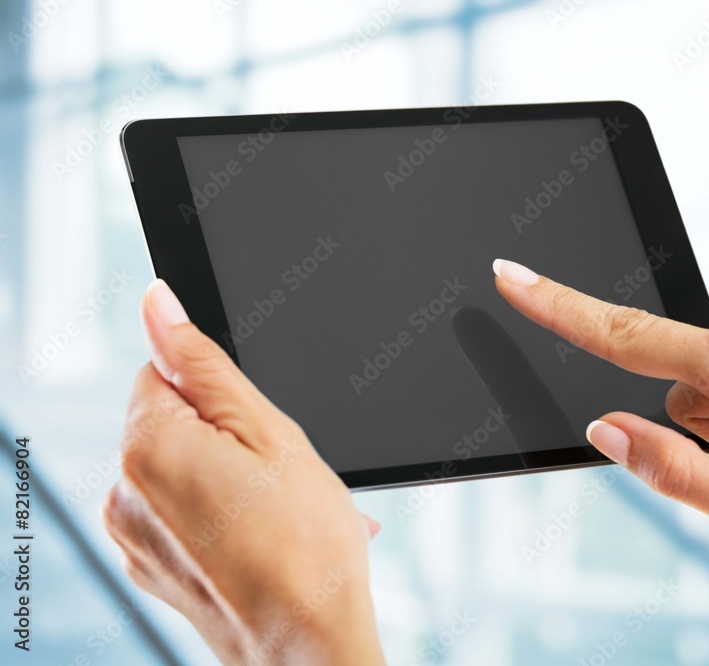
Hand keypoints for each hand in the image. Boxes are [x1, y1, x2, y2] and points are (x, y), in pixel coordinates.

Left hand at [102, 280, 384, 665]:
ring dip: (231, 475)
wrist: (310, 645)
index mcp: (147, 447)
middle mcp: (124, 493)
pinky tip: (267, 535)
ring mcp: (135, 538)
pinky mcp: (152, 568)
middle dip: (230, 434)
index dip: (222, 391)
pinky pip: (183, 513)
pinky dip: (221, 514)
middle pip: (174, 421)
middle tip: (281, 475)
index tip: (258, 428)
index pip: (164, 370)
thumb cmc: (306, 547)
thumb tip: (159, 305)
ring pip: (185, 467)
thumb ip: (204, 364)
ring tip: (283, 511)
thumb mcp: (270, 433)